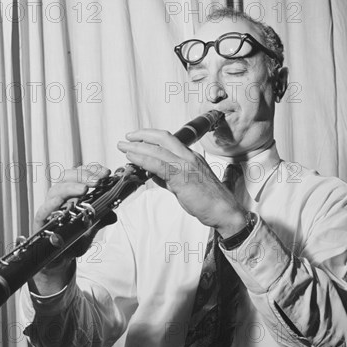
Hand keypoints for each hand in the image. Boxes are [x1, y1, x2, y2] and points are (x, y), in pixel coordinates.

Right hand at [31, 164, 112, 294]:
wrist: (59, 261)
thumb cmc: (72, 241)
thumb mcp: (90, 230)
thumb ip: (101, 219)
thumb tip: (114, 214)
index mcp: (71, 196)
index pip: (79, 175)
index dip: (91, 171)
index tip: (106, 172)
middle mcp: (59, 199)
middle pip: (67, 178)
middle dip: (84, 175)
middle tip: (99, 180)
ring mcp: (49, 210)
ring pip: (55, 190)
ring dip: (71, 187)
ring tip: (85, 188)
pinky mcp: (40, 223)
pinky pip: (43, 211)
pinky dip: (51, 204)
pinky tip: (61, 201)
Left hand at [118, 129, 246, 237]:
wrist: (224, 211)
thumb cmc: (208, 200)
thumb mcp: (185, 185)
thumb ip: (169, 178)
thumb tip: (153, 173)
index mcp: (191, 157)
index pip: (169, 139)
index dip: (151, 136)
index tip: (138, 138)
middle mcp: (189, 157)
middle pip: (163, 137)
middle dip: (142, 135)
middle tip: (127, 138)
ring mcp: (186, 165)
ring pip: (158, 149)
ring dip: (137, 147)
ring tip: (123, 147)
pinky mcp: (182, 177)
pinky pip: (158, 165)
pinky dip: (143, 160)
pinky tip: (133, 160)